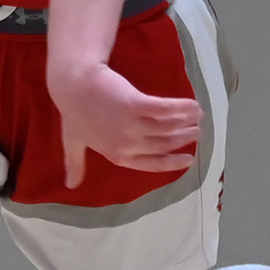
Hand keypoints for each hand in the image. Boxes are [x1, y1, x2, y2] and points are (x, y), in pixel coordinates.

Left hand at [46, 57, 201, 185]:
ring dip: (187, 122)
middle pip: (164, 144)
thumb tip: (70, 185)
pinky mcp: (135, 104)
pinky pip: (165, 109)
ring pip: (168, 127)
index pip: (152, 163)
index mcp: (117, 155)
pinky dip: (182, 108)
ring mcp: (131, 124)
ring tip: (198, 116)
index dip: (172, 162)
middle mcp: (127, 143)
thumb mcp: (73, 142)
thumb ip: (76, 164)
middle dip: (183, 139)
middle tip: (196, 132)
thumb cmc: (73, 112)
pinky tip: (193, 105)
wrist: (73, 83)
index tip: (189, 159)